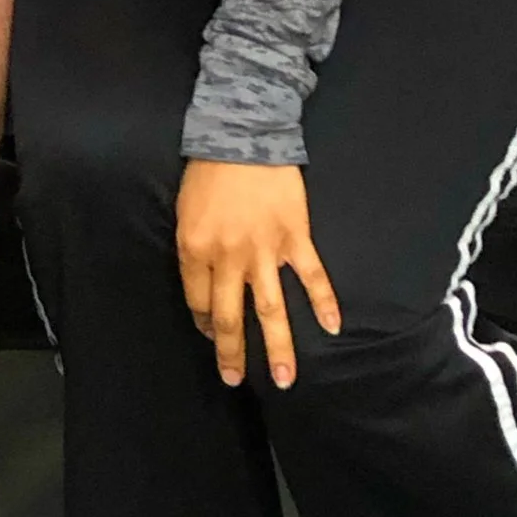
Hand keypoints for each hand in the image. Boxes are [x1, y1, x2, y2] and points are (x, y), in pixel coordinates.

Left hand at [176, 161, 341, 388]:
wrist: (243, 136)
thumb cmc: (207, 173)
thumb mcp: (184, 213)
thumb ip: (193, 251)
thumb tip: (204, 284)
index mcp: (195, 251)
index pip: (199, 303)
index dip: (204, 323)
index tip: (211, 334)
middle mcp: (229, 259)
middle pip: (230, 318)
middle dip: (231, 353)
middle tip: (234, 380)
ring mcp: (265, 251)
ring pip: (272, 310)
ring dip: (279, 347)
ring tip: (284, 379)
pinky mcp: (295, 238)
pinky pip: (312, 276)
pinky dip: (324, 302)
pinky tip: (333, 327)